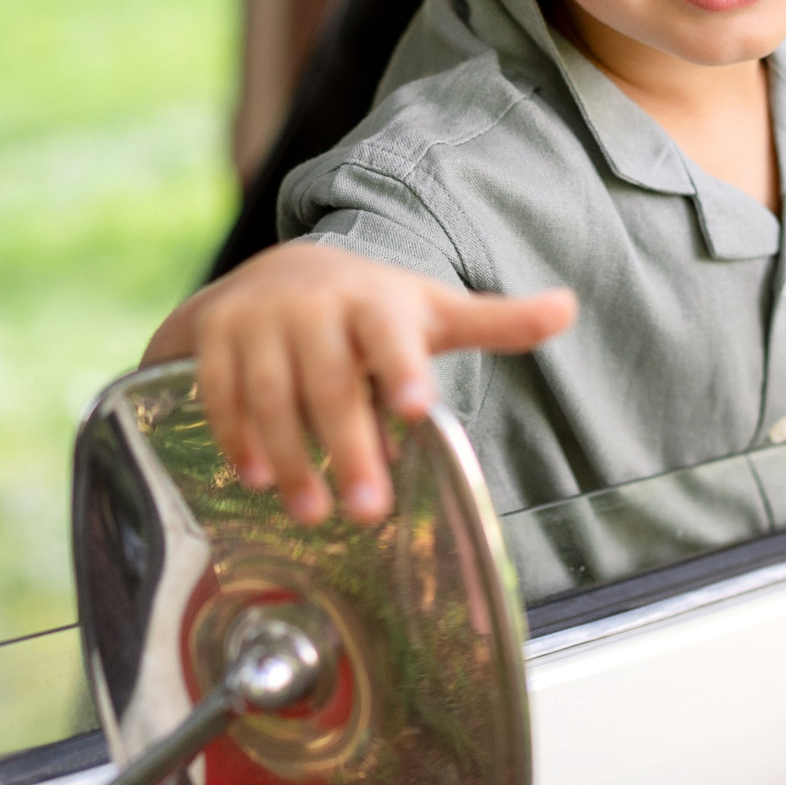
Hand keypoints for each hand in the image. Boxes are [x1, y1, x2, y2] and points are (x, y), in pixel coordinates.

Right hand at [144, 240, 576, 525]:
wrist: (277, 271)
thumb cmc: (372, 310)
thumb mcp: (433, 311)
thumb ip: (497, 320)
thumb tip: (571, 308)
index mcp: (375, 302)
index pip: (389, 331)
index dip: (401, 367)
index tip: (416, 408)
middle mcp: (314, 306)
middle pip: (331, 381)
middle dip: (347, 447)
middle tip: (368, 509)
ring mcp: (260, 320)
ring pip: (272, 392)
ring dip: (288, 455)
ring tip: (311, 512)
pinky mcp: (215, 336)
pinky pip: (221, 391)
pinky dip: (235, 436)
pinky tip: (254, 477)